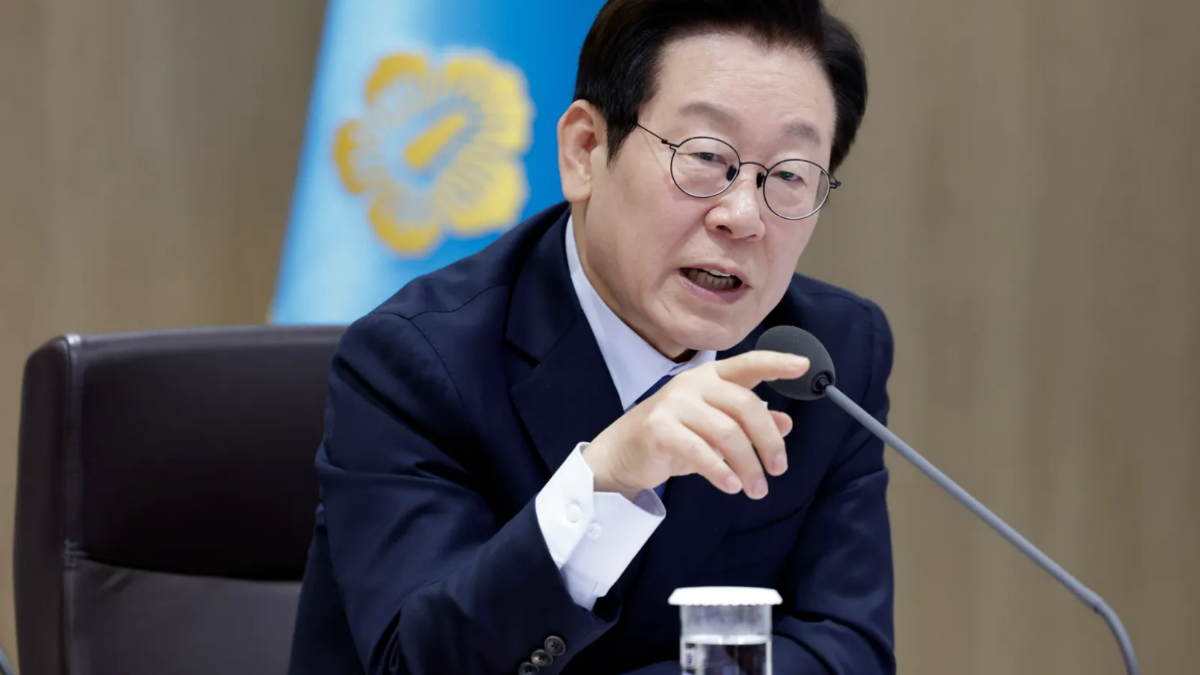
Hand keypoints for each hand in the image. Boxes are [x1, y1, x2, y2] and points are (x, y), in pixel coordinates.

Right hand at [582, 350, 809, 500]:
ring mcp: (674, 404)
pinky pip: (700, 451)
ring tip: (757, 489)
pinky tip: (732, 486)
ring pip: (727, 432)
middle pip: (745, 405)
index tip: (803, 366)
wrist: (622, 453)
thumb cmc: (673, 436)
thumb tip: (785, 423)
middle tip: (779, 469)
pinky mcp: (660, 429)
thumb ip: (748, 422)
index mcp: (710, 376)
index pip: (747, 364)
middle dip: (768, 440)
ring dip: (748, 465)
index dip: (776, 363)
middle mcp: (693, 384)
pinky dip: (720, 471)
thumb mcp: (714, 427)